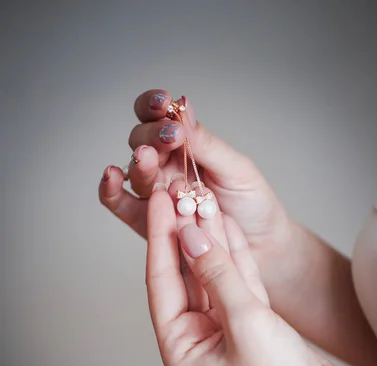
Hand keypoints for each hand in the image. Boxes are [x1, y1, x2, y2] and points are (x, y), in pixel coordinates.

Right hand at [98, 88, 290, 264]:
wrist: (262, 247)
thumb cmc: (253, 205)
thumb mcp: (236, 169)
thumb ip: (206, 144)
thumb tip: (183, 110)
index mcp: (187, 147)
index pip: (160, 118)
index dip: (155, 106)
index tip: (164, 102)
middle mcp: (167, 167)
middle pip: (142, 142)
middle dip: (151, 136)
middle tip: (169, 137)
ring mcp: (156, 195)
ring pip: (133, 172)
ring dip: (138, 162)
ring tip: (147, 158)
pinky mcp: (147, 223)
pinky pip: (120, 205)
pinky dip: (110, 190)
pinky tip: (110, 177)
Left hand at [146, 186, 358, 365]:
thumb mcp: (245, 323)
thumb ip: (218, 276)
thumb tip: (191, 236)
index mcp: (180, 346)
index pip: (162, 281)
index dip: (160, 238)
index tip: (160, 202)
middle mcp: (196, 336)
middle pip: (185, 274)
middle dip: (185, 235)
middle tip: (181, 193)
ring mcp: (223, 328)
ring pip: (213, 274)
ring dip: (211, 240)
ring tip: (204, 199)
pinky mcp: (250, 322)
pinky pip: (236, 281)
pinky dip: (235, 255)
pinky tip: (227, 226)